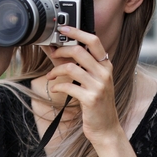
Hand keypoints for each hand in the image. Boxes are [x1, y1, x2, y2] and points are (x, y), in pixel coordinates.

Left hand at [45, 26, 121, 145]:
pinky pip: (68, 86)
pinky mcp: (90, 98)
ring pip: (71, 67)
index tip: (63, 29)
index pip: (94, 40)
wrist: (106, 128)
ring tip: (50, 76)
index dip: (77, 32)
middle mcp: (105, 73)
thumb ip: (83, 66)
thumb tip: (62, 51)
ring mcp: (99, 86)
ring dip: (56, 70)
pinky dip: (58, 86)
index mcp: (106, 65)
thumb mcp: (95, 81)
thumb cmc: (97, 103)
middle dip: (61, 50)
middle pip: (79, 51)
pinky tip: (55, 88)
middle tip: (53, 55)